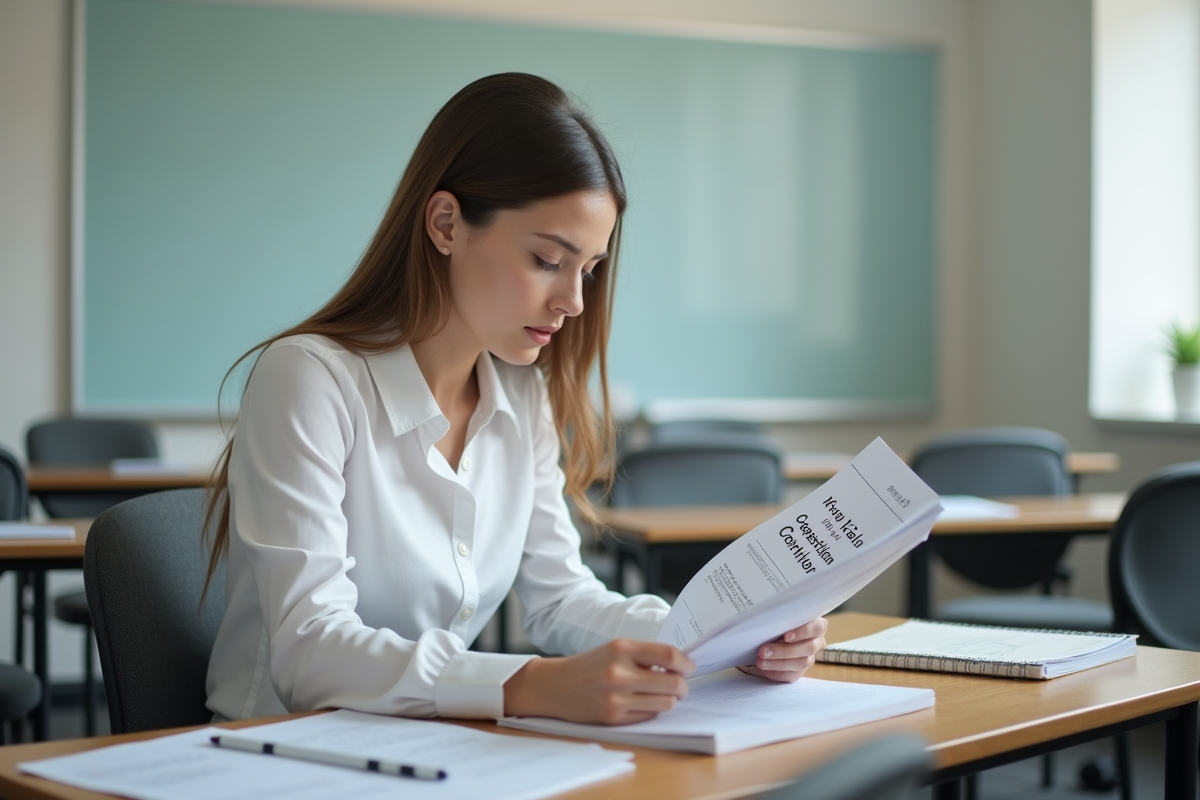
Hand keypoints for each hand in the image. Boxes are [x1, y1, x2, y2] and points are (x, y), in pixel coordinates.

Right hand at [504, 639, 693, 724]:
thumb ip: (645, 654)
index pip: (669, 655)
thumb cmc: (590, 665)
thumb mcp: (615, 648)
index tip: (689, 667)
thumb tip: (680, 664)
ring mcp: (616, 698)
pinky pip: (649, 716)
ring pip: (665, 703)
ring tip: (662, 694)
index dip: (686, 663)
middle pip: (673, 683)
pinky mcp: (614, 717)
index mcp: (622, 648)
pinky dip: (651, 710)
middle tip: (680, 684)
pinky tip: (641, 702)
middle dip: (683, 685)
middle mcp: (619, 672)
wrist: (556, 686)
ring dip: (669, 699)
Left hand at [737, 617, 828, 682]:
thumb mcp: (783, 615)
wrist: (773, 634)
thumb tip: (767, 620)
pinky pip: (791, 675)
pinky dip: (776, 673)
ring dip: (778, 663)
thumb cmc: (780, 620)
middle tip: (764, 651)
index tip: (786, 636)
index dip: (802, 632)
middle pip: (808, 648)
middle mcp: (817, 642)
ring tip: (761, 661)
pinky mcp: (800, 671)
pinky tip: (765, 668)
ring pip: (800, 664)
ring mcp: (810, 657)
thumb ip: (782, 616)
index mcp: (817, 625)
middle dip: (784, 651)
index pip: (817, 628)